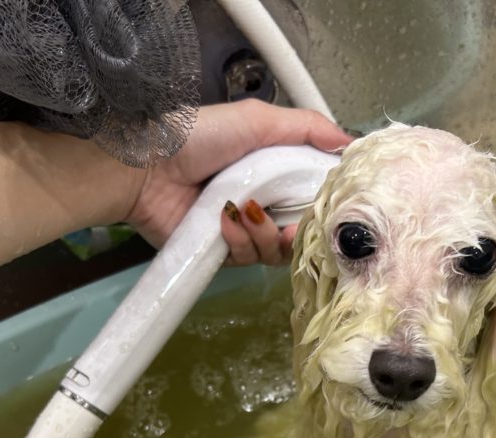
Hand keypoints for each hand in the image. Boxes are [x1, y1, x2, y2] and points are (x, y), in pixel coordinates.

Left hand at [124, 100, 351, 265]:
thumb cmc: (198, 138)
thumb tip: (351, 142)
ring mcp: (244, 231)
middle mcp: (264, 201)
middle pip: (303, 230)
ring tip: (245, 212)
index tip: (334, 206)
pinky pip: (249, 260)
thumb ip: (307, 127)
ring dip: (265, 234)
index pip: (316, 194)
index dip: (327, 203)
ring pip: (278, 251)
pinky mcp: (223, 254)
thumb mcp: (257, 119)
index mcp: (276, 170)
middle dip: (301, 229)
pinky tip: (222, 223)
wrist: (144, 170)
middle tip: (292, 223)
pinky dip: (239, 242)